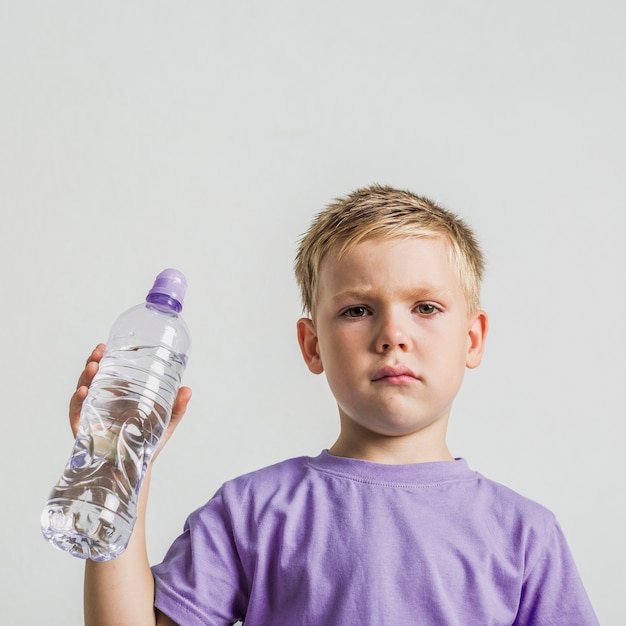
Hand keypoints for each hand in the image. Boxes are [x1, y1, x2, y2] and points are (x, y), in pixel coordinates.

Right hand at [69, 344, 191, 459]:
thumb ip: (176, 408)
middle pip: (93, 377)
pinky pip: (76, 413)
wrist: (134, 470)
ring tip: (93, 367)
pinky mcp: (83, 429)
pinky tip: (84, 392)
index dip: (104, 359)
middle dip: (92, 363)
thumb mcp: (165, 423)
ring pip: (83, 390)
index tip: (104, 347)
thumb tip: (188, 389)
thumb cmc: (148, 444)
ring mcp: (91, 415)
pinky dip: (77, 401)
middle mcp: (102, 402)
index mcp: (119, 396)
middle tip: (98, 352)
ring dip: (85, 377)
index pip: (108, 372)